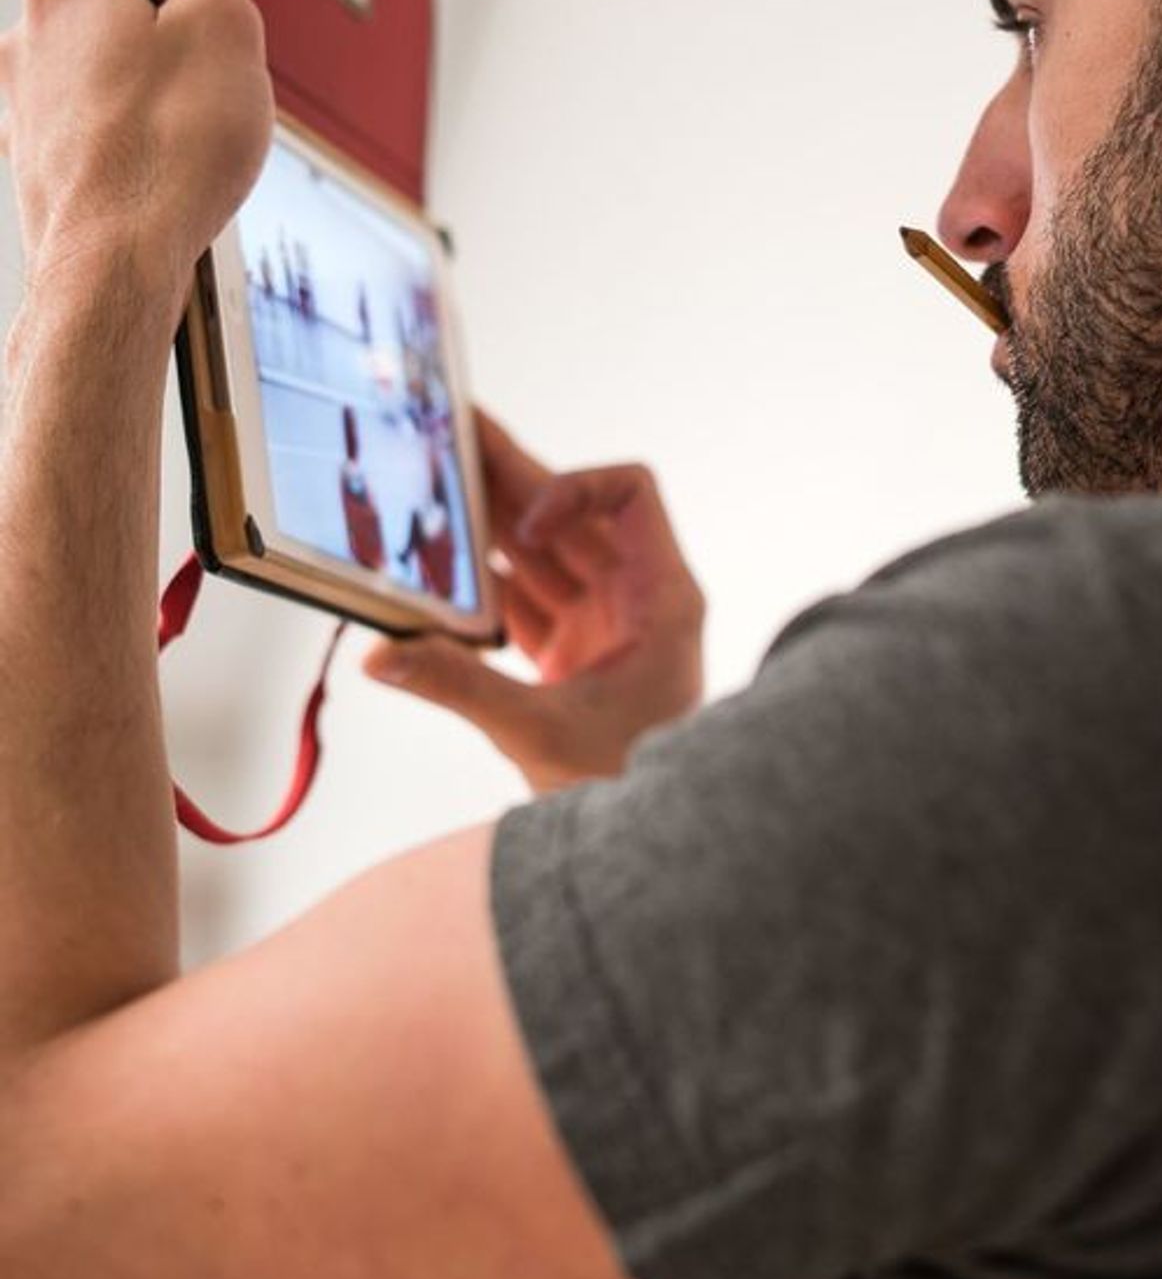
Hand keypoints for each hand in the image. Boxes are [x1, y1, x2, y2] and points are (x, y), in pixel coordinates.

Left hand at [0, 0, 272, 321]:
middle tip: (232, 43)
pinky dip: (140, 121)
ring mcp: (29, 96)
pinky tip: (172, 157)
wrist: (113, 272)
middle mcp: (32, 29)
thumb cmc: (164, 157)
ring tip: (206, 116)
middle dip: (180, 3)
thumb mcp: (222, 28)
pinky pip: (101, 113)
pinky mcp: (41, 154)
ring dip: (162, 68)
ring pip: (110, 53)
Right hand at [364, 412, 705, 792]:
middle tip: (447, 433)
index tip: (527, 521)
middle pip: (569, 513)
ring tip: (426, 483)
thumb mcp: (542, 733)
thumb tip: (383, 656)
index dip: (576, 489)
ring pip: (538, 553)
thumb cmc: (626, 786)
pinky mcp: (569, 651)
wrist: (645, 845)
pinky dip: (478, 585)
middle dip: (507, 479)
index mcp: (660, 599)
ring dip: (484, 526)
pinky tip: (431, 567)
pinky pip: (521, 597)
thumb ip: (460, 687)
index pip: (631, 497)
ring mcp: (600, 624)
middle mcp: (634, 598)